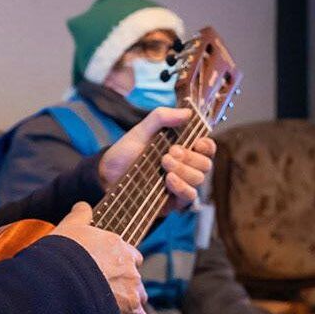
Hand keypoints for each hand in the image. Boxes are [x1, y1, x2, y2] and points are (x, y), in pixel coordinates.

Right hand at [50, 202, 146, 313]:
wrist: (58, 283)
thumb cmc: (61, 255)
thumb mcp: (68, 228)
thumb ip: (79, 216)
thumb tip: (83, 205)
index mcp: (118, 246)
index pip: (130, 255)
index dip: (119, 264)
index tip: (106, 272)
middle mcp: (130, 267)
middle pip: (134, 278)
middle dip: (123, 286)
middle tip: (104, 295)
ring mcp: (132, 290)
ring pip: (138, 299)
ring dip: (127, 306)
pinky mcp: (130, 313)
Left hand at [99, 108, 217, 209]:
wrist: (107, 177)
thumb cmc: (126, 152)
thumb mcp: (141, 130)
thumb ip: (162, 117)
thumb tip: (188, 112)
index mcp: (182, 148)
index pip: (207, 148)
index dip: (207, 146)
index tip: (197, 143)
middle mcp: (185, 166)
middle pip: (205, 164)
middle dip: (190, 158)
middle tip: (169, 153)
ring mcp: (181, 184)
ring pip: (199, 179)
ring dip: (184, 171)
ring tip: (164, 163)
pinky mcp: (174, 201)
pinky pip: (190, 196)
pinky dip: (182, 187)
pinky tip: (168, 180)